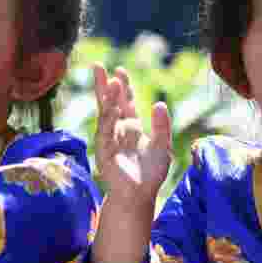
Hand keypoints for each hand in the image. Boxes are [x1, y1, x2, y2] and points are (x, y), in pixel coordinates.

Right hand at [92, 63, 172, 205]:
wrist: (140, 197)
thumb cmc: (150, 174)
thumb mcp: (163, 147)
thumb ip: (162, 126)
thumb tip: (160, 103)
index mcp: (132, 127)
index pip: (126, 102)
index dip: (123, 87)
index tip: (119, 71)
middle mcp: (118, 130)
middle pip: (110, 103)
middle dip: (104, 85)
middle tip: (98, 65)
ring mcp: (109, 140)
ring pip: (106, 115)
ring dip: (107, 99)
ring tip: (109, 82)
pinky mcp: (105, 153)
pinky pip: (105, 134)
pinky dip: (107, 121)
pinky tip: (110, 109)